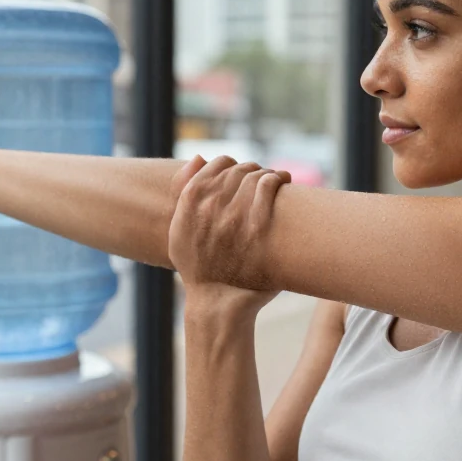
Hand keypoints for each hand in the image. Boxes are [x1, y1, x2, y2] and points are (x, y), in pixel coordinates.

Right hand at [168, 155, 290, 311]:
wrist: (218, 303)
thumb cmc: (200, 268)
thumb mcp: (179, 233)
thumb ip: (184, 192)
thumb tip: (199, 157)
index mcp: (191, 202)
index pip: (216, 164)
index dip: (230, 166)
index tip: (239, 175)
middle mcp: (210, 204)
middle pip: (238, 168)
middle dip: (251, 170)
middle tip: (260, 178)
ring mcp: (234, 212)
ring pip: (254, 174)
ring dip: (266, 173)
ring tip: (275, 180)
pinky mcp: (257, 223)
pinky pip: (268, 186)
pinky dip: (277, 179)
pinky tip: (283, 182)